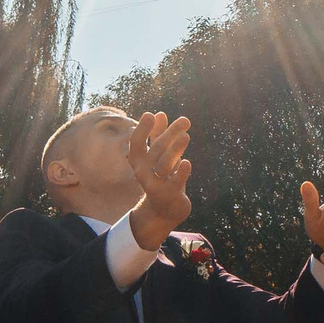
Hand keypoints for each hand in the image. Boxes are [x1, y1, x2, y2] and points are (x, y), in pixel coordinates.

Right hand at [129, 112, 192, 231]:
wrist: (165, 208)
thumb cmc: (162, 177)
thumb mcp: (160, 156)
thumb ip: (159, 136)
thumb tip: (160, 114)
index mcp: (138, 161)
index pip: (136, 143)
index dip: (142, 129)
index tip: (150, 115)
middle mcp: (143, 172)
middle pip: (156, 150)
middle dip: (170, 134)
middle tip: (185, 120)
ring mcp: (155, 184)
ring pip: (165, 165)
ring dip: (175, 150)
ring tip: (186, 136)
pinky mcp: (170, 194)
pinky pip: (175, 182)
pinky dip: (181, 172)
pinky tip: (187, 162)